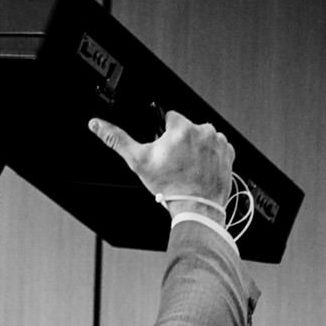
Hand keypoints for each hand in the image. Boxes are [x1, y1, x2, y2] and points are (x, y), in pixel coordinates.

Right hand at [88, 108, 234, 206]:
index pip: (170, 117)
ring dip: (197, 146)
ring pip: (202, 136)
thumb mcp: (138, 161)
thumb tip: (96, 125)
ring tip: (189, 166)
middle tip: (177, 161)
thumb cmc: (170, 187)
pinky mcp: (229, 154)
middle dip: (181, 140)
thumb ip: (117, 139)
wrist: (197, 209)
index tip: (166, 148)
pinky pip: (217, 147)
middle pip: (187, 127)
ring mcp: (219, 142)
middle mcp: (204, 131)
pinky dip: (210, 155)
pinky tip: (201, 168)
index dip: (165, 132)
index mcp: (182, 127)